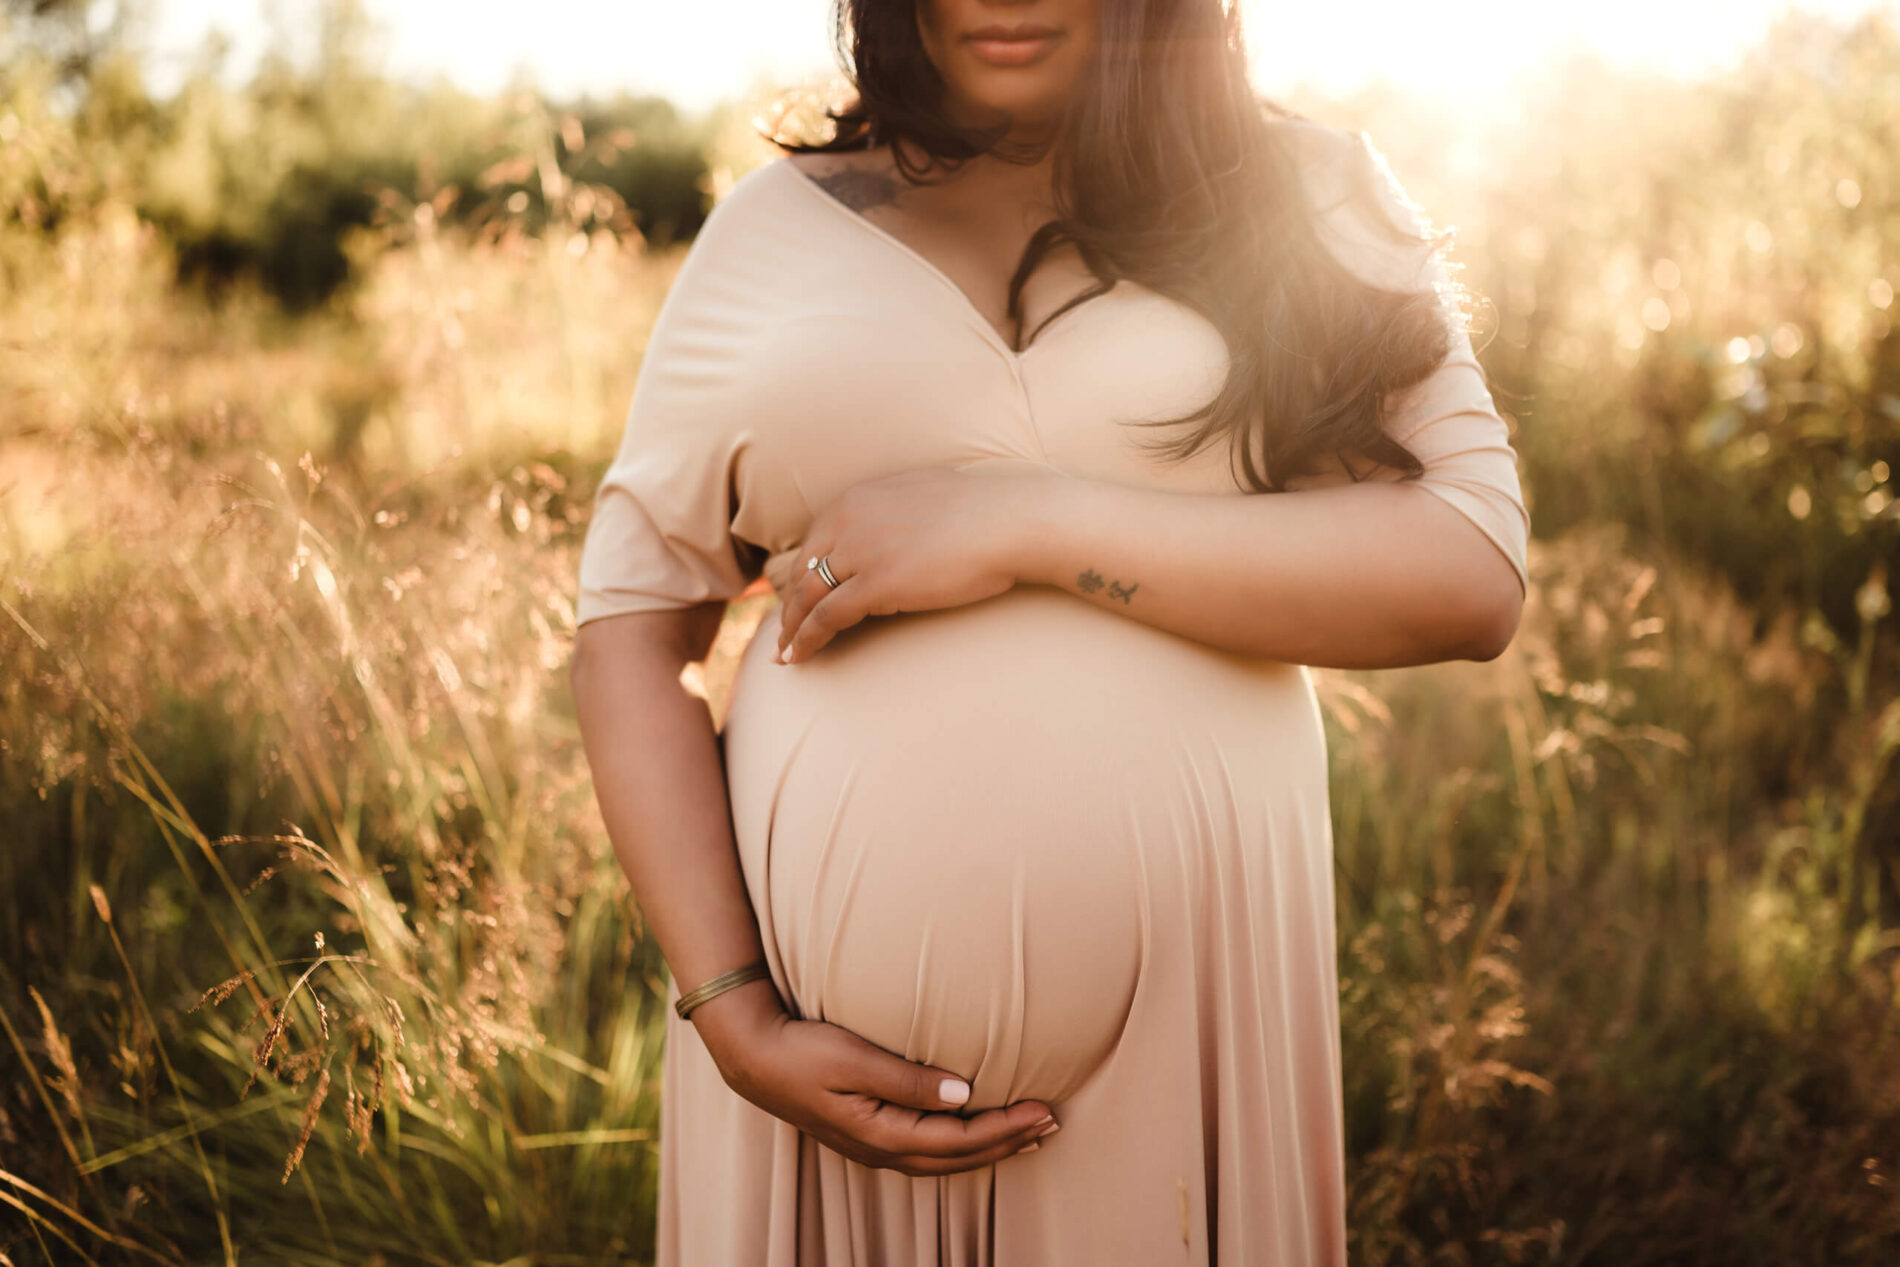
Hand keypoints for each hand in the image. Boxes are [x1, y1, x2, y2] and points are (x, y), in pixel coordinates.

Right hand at [690, 978, 1057, 1175]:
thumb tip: (964, 1093)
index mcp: (882, 1135)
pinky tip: (973, 1127)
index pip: (960, 1140)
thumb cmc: (802, 1051)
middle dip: (1008, 1142)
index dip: (1006, 1128)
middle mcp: (881, 1150)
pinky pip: (928, 1149)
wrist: (753, 1056)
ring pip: (944, 1159)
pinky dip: (961, 1143)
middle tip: (1052, 1123)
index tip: (1044, 1109)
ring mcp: (873, 1146)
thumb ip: (908, 1080)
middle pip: (959, 1158)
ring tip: (1027, 1135)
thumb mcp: (854, 1059)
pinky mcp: (868, 1133)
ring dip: (989, 1147)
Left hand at [775, 459, 1071, 663]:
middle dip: (789, 605)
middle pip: (803, 570)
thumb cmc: (985, 512)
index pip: (814, 542)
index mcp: (859, 497)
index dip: (801, 575)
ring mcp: (860, 551)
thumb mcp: (925, 499)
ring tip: (785, 653)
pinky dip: (806, 640)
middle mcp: (849, 520)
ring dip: (791, 628)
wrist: (1013, 519)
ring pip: (807, 596)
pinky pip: (826, 618)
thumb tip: (898, 533)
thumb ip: (897, 514)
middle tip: (782, 633)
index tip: (796, 598)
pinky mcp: (876, 584)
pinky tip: (800, 657)